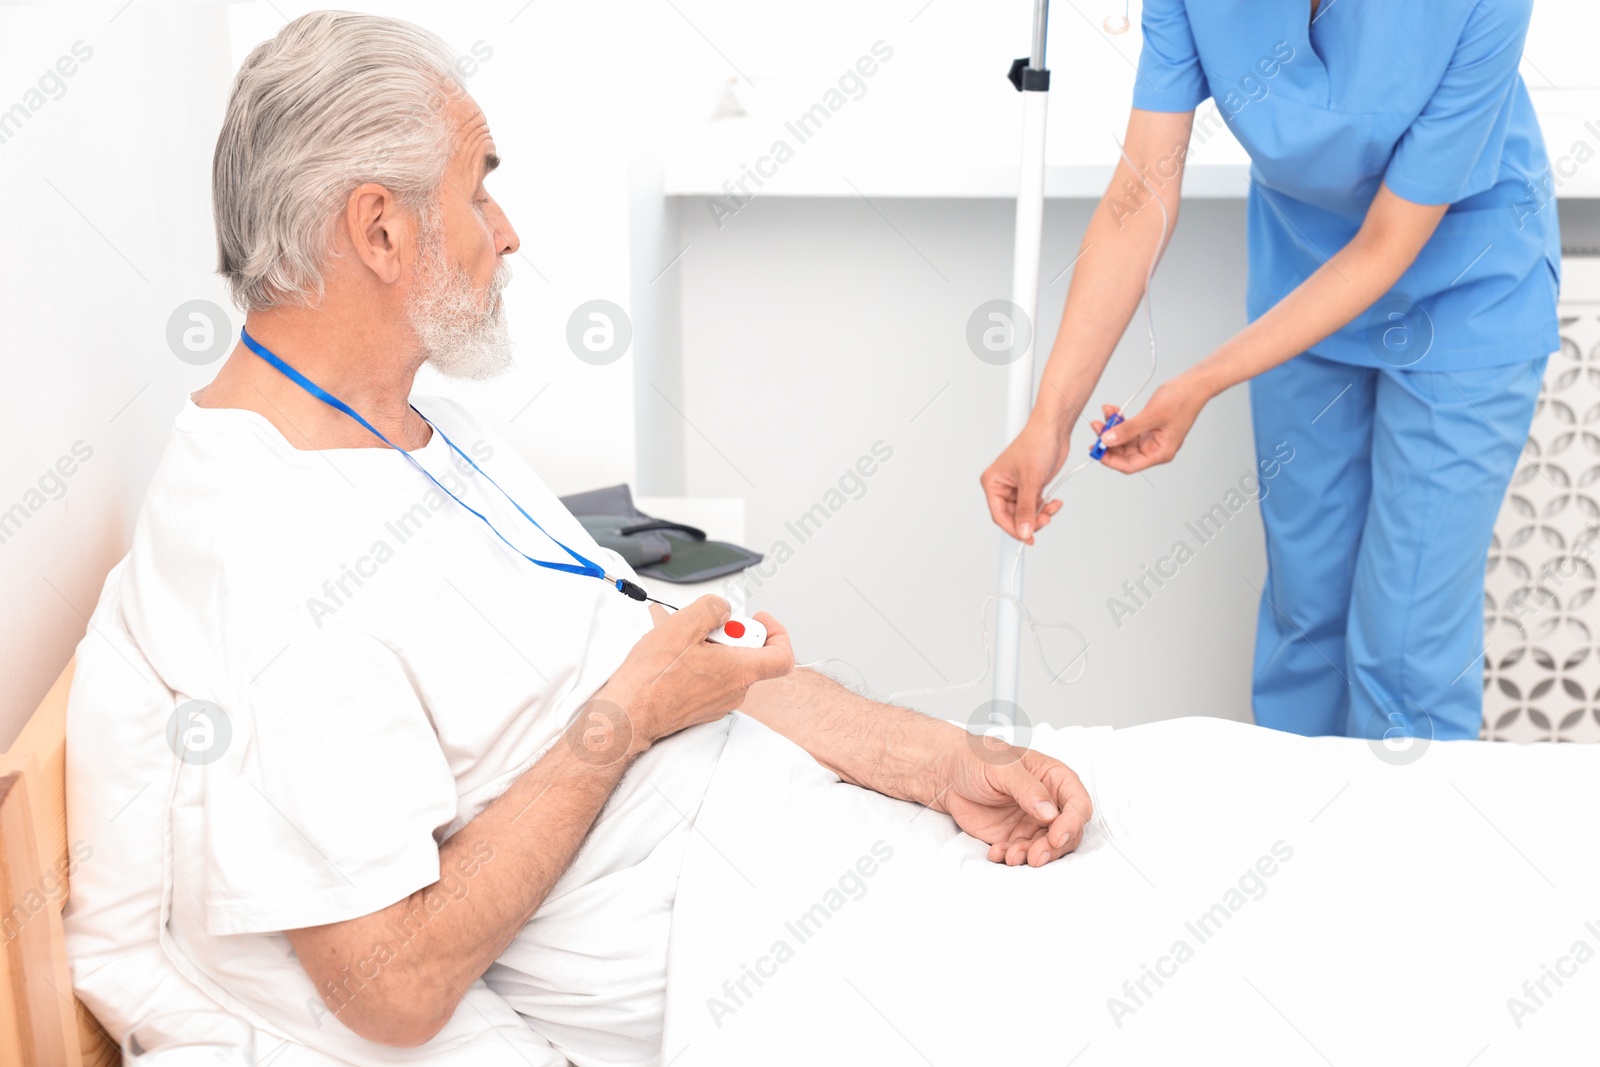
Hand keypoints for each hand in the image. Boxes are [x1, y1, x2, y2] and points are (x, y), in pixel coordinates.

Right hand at [595, 596, 793, 750]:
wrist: (628, 714)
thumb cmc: (652, 679)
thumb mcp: (683, 625)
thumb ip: (713, 608)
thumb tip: (722, 609)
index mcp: (740, 672)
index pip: (783, 657)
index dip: (776, 633)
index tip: (757, 620)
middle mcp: (735, 691)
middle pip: (749, 654)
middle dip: (728, 633)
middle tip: (702, 627)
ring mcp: (718, 702)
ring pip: (727, 665)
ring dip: (708, 646)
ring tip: (679, 639)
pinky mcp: (701, 707)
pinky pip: (711, 677)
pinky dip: (698, 662)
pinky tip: (673, 655)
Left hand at [933, 739, 1092, 867]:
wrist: (949, 775)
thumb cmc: (977, 759)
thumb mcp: (1000, 766)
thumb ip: (1026, 787)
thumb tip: (1051, 813)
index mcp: (1054, 777)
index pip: (1078, 804)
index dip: (1072, 823)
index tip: (1056, 837)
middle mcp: (1049, 802)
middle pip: (1068, 832)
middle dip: (1053, 848)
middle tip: (1034, 857)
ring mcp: (1033, 821)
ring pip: (1047, 847)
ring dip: (1032, 856)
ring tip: (1010, 857)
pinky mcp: (1015, 837)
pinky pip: (1022, 853)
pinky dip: (1012, 857)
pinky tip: (996, 853)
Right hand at [980, 419, 1067, 543]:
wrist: (1054, 430)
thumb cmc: (1035, 443)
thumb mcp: (1030, 480)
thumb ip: (1026, 509)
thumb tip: (1024, 531)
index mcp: (993, 482)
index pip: (999, 515)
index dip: (1013, 528)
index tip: (1026, 538)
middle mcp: (1003, 486)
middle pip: (1013, 517)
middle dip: (1030, 521)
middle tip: (1044, 520)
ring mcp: (1018, 487)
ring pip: (1026, 513)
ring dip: (1041, 514)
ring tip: (1051, 508)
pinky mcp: (1031, 486)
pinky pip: (1036, 506)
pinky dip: (1046, 507)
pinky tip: (1054, 502)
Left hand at [1091, 375, 1208, 472]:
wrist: (1193, 384)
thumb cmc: (1181, 400)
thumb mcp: (1151, 415)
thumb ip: (1128, 429)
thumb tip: (1107, 440)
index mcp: (1160, 453)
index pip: (1130, 465)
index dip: (1110, 460)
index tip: (1096, 449)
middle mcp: (1155, 449)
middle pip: (1124, 453)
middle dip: (1108, 440)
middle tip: (1096, 427)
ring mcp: (1151, 439)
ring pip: (1124, 439)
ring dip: (1112, 427)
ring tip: (1105, 414)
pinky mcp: (1147, 428)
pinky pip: (1128, 428)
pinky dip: (1119, 420)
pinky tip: (1112, 410)